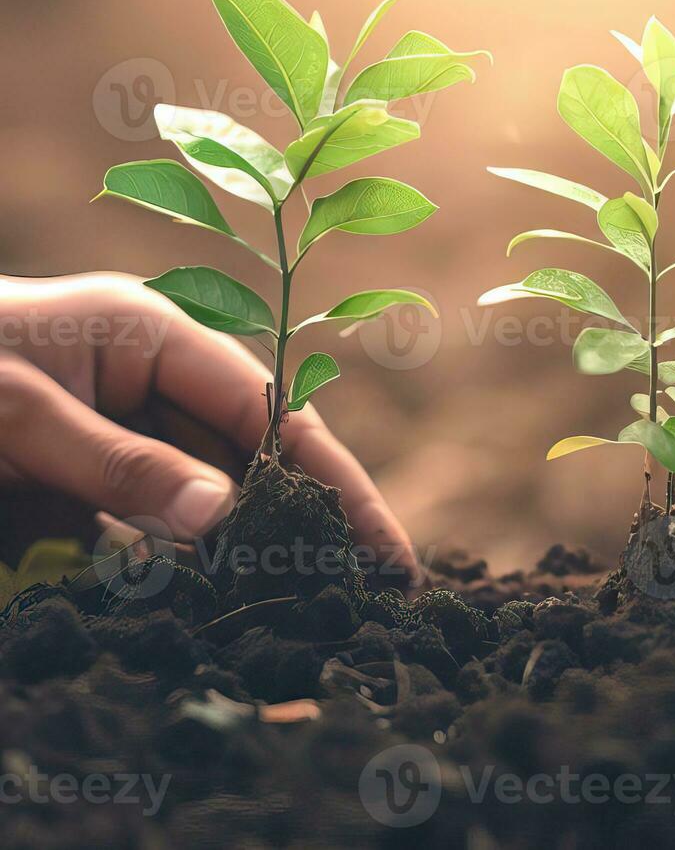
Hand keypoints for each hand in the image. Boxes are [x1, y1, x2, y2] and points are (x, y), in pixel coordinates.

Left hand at [0, 273, 418, 585]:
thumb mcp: (15, 413)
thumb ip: (118, 465)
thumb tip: (221, 517)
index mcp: (154, 333)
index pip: (270, 410)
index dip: (332, 480)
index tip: (380, 545)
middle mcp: (155, 373)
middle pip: (257, 451)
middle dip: (313, 516)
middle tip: (370, 585)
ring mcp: (125, 420)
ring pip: (216, 486)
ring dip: (260, 542)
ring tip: (315, 599)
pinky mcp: (93, 466)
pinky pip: (161, 511)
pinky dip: (192, 554)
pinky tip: (225, 593)